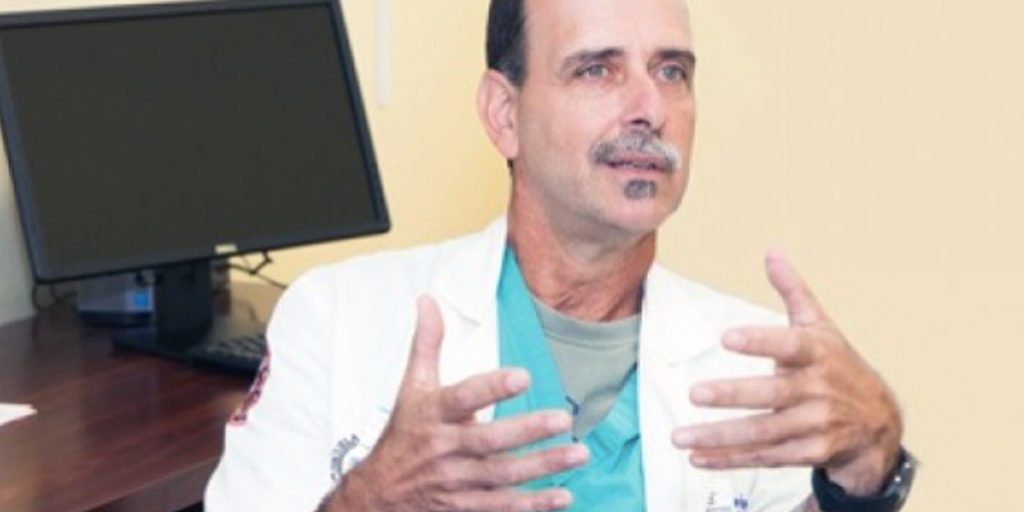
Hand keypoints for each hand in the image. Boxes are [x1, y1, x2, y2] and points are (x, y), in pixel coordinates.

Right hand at [327, 296, 588, 511]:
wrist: (380, 494)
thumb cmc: (404, 434)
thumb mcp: (411, 387)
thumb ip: (427, 344)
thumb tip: (429, 301)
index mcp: (433, 414)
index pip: (462, 398)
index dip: (492, 388)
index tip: (523, 376)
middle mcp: (444, 448)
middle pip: (488, 441)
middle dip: (527, 431)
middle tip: (563, 418)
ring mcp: (455, 481)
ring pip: (501, 476)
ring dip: (541, 467)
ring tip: (578, 454)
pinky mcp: (464, 507)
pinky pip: (501, 507)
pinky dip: (532, 505)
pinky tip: (562, 495)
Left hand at [671, 248, 902, 495]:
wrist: (879, 424)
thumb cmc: (839, 367)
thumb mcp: (822, 326)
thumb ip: (793, 291)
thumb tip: (773, 250)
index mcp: (818, 353)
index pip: (790, 345)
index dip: (760, 341)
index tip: (727, 338)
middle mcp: (818, 391)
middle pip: (773, 394)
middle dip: (733, 395)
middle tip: (694, 393)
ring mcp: (814, 426)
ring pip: (763, 432)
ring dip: (719, 437)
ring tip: (679, 436)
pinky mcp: (807, 454)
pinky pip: (764, 457)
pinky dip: (729, 460)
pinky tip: (697, 458)